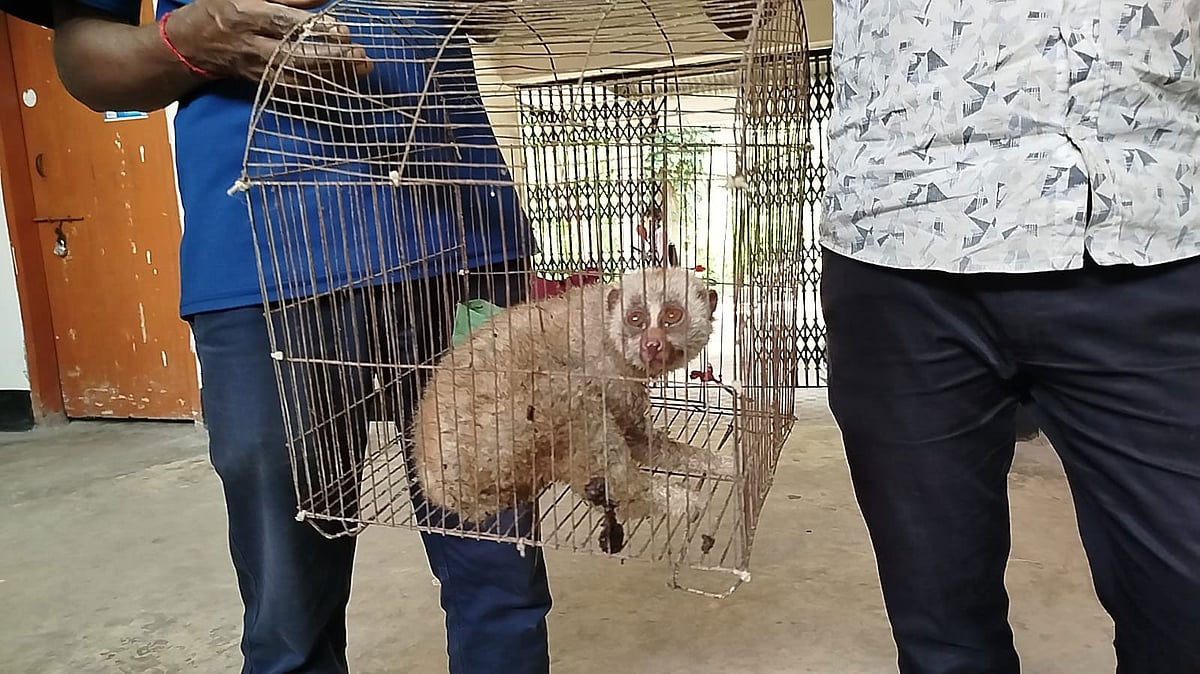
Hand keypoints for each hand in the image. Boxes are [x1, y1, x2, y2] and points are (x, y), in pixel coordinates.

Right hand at [163, 0, 372, 84]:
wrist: (188, 45)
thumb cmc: (220, 9)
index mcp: (245, 15)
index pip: (284, 24)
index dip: (315, 29)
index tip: (343, 31)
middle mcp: (251, 46)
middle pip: (296, 57)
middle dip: (332, 59)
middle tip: (362, 56)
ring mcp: (256, 69)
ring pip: (298, 80)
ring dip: (332, 78)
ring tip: (361, 70)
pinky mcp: (261, 84)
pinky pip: (294, 92)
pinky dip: (320, 89)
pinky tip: (343, 83)